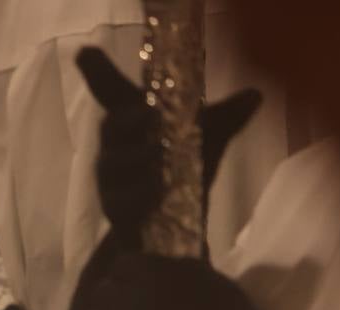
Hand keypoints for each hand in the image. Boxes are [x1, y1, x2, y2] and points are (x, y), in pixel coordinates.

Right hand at [75, 47, 262, 251]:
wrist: (174, 226)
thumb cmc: (185, 174)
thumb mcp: (208, 142)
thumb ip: (225, 119)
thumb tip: (255, 95)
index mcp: (135, 121)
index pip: (112, 91)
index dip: (97, 71)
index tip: (84, 52)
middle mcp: (117, 145)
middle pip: (110, 124)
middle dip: (127, 121)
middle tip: (147, 118)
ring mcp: (111, 177)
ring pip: (113, 162)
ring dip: (138, 160)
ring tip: (159, 165)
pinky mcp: (112, 207)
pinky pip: (120, 197)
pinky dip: (141, 194)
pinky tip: (155, 195)